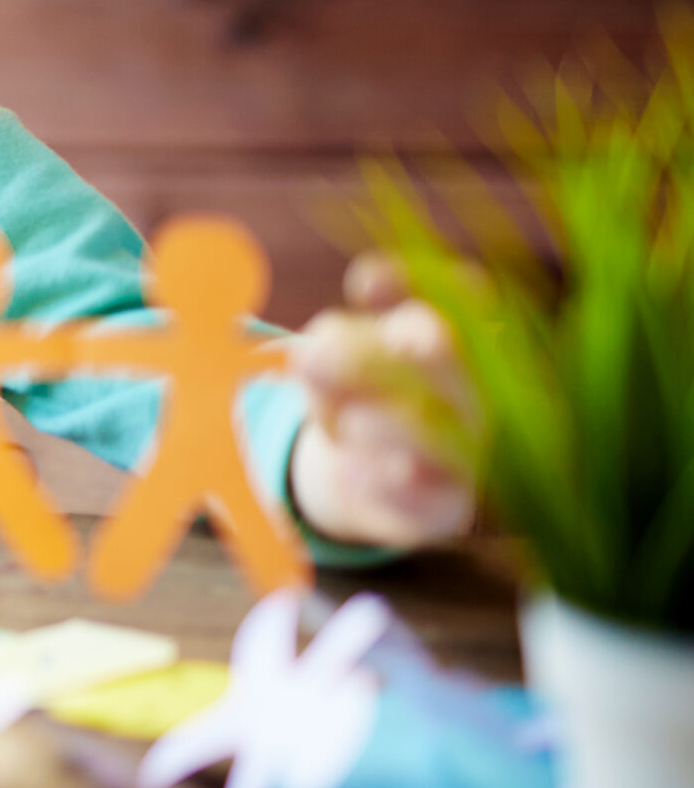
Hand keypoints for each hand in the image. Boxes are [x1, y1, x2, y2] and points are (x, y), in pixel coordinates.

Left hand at [286, 254, 477, 549]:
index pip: (460, 294)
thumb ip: (325, 349)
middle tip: (372, 347)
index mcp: (454, 338)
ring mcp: (470, 450)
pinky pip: (424, 495)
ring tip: (352, 424)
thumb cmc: (352, 396)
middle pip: (458, 360)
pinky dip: (382, 481)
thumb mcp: (328, 364)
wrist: (360, 474)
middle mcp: (475, 390)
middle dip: (419, 347)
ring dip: (398, 426)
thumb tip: (313, 353)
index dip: (419, 284)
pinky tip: (348, 471)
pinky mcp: (446, 504)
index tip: (362, 283)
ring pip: (450, 434)